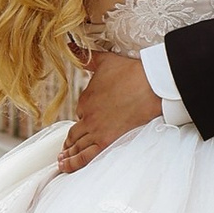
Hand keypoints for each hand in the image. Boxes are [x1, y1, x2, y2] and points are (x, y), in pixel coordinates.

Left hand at [57, 48, 160, 171]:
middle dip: (69, 141)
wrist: (152, 86)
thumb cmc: (131, 73)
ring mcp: (96, 130)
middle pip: (74, 133)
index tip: (86, 119)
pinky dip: (74, 163)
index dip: (83, 115)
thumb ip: (85, 57)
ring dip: (67, 154)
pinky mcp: (107, 141)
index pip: (80, 112)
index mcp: (85, 99)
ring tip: (62, 160)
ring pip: (77, 146)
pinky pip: (86, 156)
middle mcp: (87, 116)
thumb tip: (69, 46)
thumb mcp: (104, 61)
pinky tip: (66, 167)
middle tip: (63, 149)